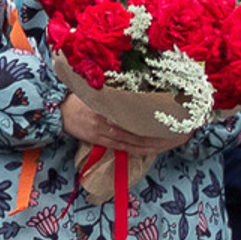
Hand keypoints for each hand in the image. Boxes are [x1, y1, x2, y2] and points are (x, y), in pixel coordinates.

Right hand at [60, 92, 189, 157]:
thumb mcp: (99, 90)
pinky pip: (125, 148)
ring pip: (135, 141)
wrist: (57, 110)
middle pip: (141, 129)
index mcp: (108, 103)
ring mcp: (103, 132)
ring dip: (156, 144)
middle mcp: (107, 119)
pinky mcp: (100, 140)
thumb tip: (144, 92)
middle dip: (163, 133)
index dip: (159, 116)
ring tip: (174, 142)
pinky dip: (141, 149)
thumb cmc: (80, 97)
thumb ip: (118, 94)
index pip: (139, 112)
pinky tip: (154, 149)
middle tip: (183, 132)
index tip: (175, 116)